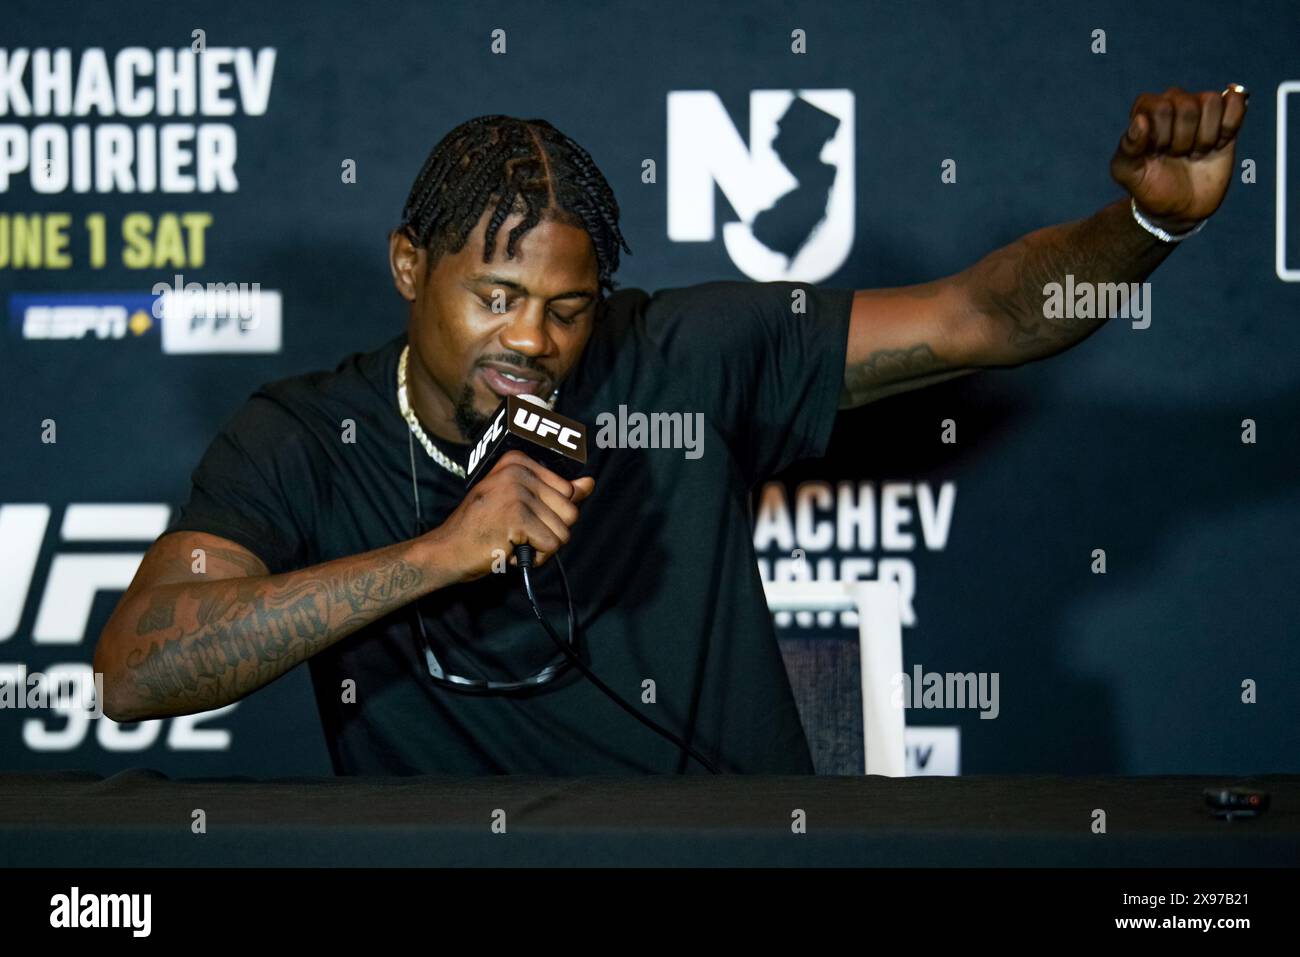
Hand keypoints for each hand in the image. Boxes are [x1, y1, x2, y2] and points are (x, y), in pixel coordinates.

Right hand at [427, 449, 595, 581]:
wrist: (446, 551)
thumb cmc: (482, 529)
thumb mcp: (520, 503)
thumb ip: (556, 492)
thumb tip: (590, 483)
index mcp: (519, 462)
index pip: (568, 492)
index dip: (549, 515)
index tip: (519, 516)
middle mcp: (518, 471)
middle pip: (570, 512)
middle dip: (549, 532)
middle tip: (516, 533)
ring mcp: (516, 492)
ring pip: (563, 532)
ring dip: (541, 548)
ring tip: (512, 541)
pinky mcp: (516, 517)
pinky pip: (551, 546)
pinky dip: (535, 558)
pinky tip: (510, 551)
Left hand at [1110, 85, 1247, 231]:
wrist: (1179, 208)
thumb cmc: (1149, 186)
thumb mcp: (1127, 173)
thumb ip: (1128, 147)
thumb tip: (1140, 120)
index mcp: (1147, 110)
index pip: (1161, 107)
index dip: (1162, 135)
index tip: (1157, 152)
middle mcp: (1174, 103)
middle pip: (1188, 105)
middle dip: (1184, 140)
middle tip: (1177, 155)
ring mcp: (1201, 110)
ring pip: (1212, 102)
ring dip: (1206, 137)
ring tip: (1195, 152)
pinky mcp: (1225, 120)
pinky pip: (1237, 102)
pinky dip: (1229, 126)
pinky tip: (1219, 143)